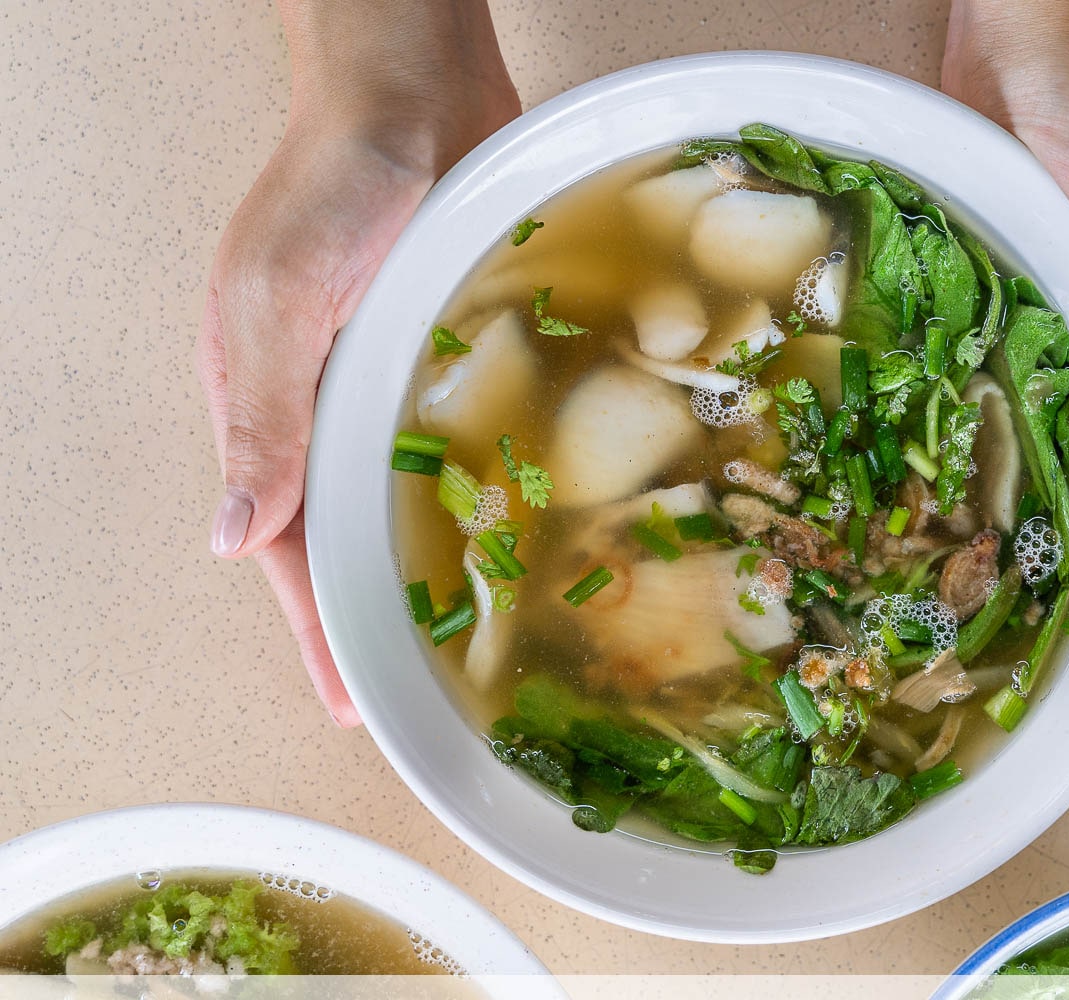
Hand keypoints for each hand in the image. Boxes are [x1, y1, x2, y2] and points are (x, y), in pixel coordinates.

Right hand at [197, 1, 518, 723]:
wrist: (416, 82)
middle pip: (355, 528)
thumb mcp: (282, 301)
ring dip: (446, 550)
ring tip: (490, 622)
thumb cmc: (336, 178)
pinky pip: (475, 428)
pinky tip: (534, 514)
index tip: (351, 706)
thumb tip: (230, 540)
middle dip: (384, 607)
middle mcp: (332, 397)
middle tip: (432, 682)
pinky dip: (495, 476)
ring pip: (418, 488)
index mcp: (267, 398)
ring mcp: (397, 370)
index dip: (318, 628)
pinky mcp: (459, 340)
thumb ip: (263, 418)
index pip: (289, 543)